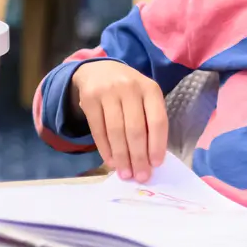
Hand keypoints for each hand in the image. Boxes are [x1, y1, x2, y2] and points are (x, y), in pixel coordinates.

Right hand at [70, 60, 168, 180]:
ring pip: (116, 132)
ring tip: (126, 173)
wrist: (99, 71)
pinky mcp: (89, 99)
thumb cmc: (129, 91)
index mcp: (150, 89)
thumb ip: (150, 122)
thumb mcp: (145, 98)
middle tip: (140, 176)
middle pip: (135, 129)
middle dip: (138, 157)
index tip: (156, 165)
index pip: (157, 121)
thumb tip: (151, 159)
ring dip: (121, 157)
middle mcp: (130, 88)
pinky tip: (111, 162)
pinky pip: (98, 130)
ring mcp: (108, 92)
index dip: (157, 145)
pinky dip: (105, 149)